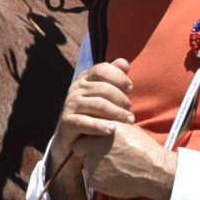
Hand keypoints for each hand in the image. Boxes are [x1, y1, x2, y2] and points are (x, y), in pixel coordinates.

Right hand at [46, 60, 132, 199]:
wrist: (73, 137)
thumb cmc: (94, 113)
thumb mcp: (105, 94)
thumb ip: (114, 77)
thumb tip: (124, 63)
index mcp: (85, 78)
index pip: (102, 69)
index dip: (118, 77)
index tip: (130, 88)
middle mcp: (76, 88)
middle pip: (103, 88)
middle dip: (121, 99)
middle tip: (131, 112)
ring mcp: (70, 104)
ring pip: (97, 104)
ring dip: (116, 113)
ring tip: (129, 121)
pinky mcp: (67, 122)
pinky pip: (85, 122)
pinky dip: (100, 126)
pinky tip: (112, 130)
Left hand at [81, 122, 178, 199]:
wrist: (154, 171)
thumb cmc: (145, 150)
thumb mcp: (129, 130)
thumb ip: (112, 127)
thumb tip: (104, 125)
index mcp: (103, 130)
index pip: (84, 132)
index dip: (89, 139)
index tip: (97, 144)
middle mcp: (94, 145)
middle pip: (79, 147)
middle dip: (87, 152)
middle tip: (102, 156)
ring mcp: (92, 163)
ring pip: (86, 164)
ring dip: (95, 165)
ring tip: (115, 167)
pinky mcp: (94, 179)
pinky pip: (92, 178)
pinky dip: (101, 178)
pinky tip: (116, 176)